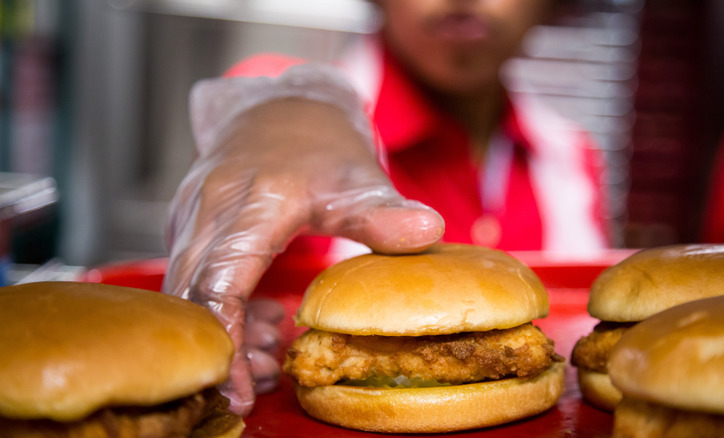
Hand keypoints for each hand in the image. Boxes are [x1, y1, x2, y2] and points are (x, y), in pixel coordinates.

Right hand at [162, 97, 443, 415]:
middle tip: (263, 382)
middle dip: (224, 351)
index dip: (228, 342)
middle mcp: (208, 210)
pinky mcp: (188, 224)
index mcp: (250, 203)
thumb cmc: (319, 142)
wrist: (279, 106)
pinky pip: (193, 278)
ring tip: (272, 353)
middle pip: (193, 298)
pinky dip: (222, 310)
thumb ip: (383, 213)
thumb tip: (429, 232)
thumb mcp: (358, 177)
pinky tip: (263, 321)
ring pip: (187, 292)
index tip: (243, 388)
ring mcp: (190, 215)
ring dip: (225, 332)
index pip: (220, 284)